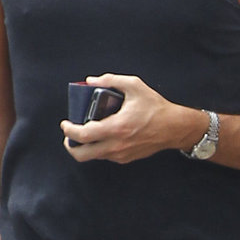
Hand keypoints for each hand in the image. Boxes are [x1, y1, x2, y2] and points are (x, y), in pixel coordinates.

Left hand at [60, 74, 187, 163]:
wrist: (175, 128)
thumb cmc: (156, 108)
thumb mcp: (134, 86)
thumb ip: (110, 80)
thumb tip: (91, 81)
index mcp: (116, 127)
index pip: (83, 135)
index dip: (68, 130)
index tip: (65, 123)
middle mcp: (116, 145)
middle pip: (82, 154)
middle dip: (70, 145)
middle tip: (70, 135)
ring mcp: (121, 154)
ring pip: (93, 156)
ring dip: (85, 146)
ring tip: (86, 134)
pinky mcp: (126, 158)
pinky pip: (105, 156)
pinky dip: (99, 148)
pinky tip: (103, 136)